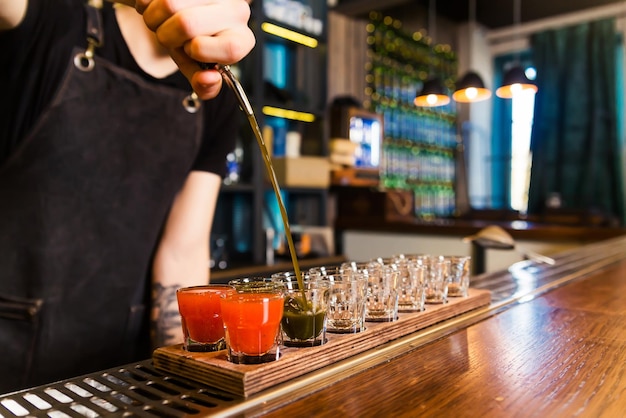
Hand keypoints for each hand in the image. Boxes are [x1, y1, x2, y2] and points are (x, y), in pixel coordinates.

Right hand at [135, 0, 254, 98]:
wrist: (179, 15)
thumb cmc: (192, 44)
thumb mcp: (196, 68)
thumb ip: (203, 85)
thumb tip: (209, 79)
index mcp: (241, 40)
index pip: (230, 48)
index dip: (199, 50)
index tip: (192, 49)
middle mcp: (237, 10)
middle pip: (187, 23)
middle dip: (167, 36)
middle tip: (172, 37)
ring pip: (168, 3)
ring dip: (153, 18)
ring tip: (164, 21)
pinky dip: (145, 4)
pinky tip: (157, 5)